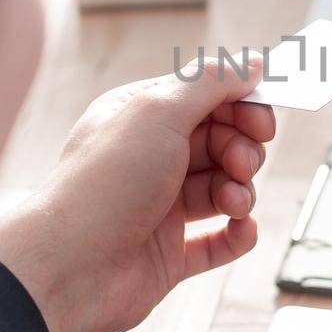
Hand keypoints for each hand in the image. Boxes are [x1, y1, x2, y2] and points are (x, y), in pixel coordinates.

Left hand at [0, 59, 274, 331]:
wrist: (69, 267)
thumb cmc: (103, 184)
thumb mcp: (158, 111)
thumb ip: (210, 82)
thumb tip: (249, 64)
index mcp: (142, 118)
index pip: (206, 100)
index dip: (240, 106)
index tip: (262, 119)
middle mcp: (151, 159)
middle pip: (221, 143)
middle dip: (242, 150)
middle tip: (240, 161)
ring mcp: (161, 207)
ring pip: (224, 189)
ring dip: (241, 190)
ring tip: (233, 200)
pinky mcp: (170, 253)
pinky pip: (221, 240)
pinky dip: (239, 233)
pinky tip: (241, 227)